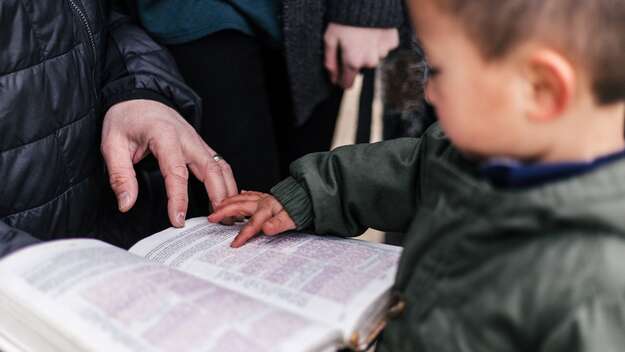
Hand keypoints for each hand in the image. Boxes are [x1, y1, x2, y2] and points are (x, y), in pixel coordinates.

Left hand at [101, 99, 237, 226]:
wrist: (140, 96)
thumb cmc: (126, 118)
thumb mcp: (112, 144)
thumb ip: (120, 175)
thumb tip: (126, 203)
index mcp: (165, 136)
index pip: (176, 172)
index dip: (178, 199)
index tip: (177, 220)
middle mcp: (187, 138)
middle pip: (211, 169)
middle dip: (218, 196)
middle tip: (218, 221)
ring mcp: (198, 141)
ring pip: (221, 167)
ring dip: (228, 191)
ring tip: (228, 214)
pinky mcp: (201, 146)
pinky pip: (220, 164)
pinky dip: (227, 182)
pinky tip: (227, 198)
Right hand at [208, 191, 295, 247]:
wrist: (310, 196)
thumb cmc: (301, 209)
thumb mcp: (292, 220)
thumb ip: (278, 224)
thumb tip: (266, 228)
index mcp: (268, 209)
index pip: (252, 224)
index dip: (243, 234)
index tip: (234, 244)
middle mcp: (263, 201)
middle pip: (240, 206)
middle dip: (225, 212)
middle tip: (212, 217)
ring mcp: (264, 198)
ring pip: (242, 198)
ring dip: (229, 202)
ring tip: (217, 206)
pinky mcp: (266, 196)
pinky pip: (251, 194)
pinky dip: (242, 194)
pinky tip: (239, 194)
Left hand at [324, 23, 398, 88]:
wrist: (366, 1)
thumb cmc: (344, 19)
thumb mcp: (330, 39)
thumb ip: (330, 61)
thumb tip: (332, 78)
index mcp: (353, 62)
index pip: (348, 84)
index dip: (341, 80)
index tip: (339, 75)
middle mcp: (370, 61)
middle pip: (360, 69)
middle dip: (355, 60)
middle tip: (350, 44)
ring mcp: (383, 52)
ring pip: (373, 58)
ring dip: (368, 51)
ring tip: (362, 35)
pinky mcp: (392, 42)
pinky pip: (384, 47)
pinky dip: (378, 42)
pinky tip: (373, 32)